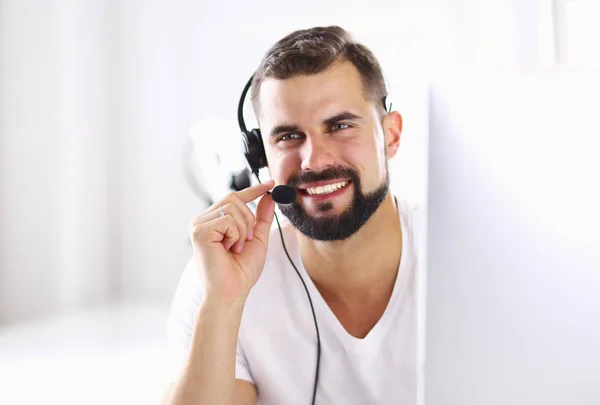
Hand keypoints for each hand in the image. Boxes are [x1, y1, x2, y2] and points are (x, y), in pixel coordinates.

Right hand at [188, 180, 275, 306]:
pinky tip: (228, 249)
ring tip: (234, 248)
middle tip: (246, 240)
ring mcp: (198, 225)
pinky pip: (227, 220)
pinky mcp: (198, 231)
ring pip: (232, 208)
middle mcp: (203, 220)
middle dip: (249, 219)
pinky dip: (235, 235)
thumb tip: (269, 196)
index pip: (234, 198)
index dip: (253, 190)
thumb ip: (261, 218)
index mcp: (214, 221)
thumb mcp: (257, 239)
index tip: (270, 183)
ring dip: (243, 229)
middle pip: (234, 198)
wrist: (232, 291)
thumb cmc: (241, 271)